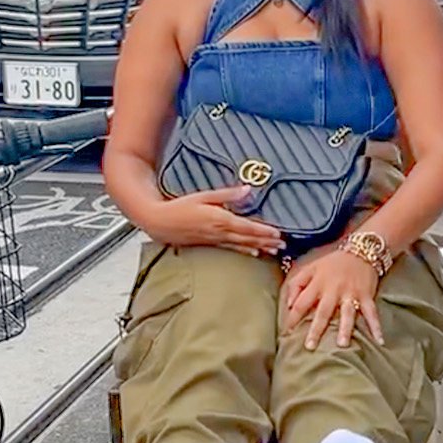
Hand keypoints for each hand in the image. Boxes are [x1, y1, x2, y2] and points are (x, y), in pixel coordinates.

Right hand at [137, 186, 284, 256]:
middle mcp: (219, 232)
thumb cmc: (178, 207)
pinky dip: (244, 251)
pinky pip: (231, 249)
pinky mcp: (209, 244)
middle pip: (248, 238)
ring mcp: (214, 240)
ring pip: (242, 245)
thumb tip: (247, 189)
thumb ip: (227, 194)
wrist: (159, 222)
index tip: (278, 233)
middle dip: (266, 241)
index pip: (248, 227)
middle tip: (283, 245)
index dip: (264, 231)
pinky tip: (253, 253)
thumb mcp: (204, 195)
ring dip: (259, 248)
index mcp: (220, 219)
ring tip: (274, 251)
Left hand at [281, 248, 383, 348]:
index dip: (293, 317)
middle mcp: (333, 290)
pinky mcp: (366, 295)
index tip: (286, 332)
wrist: (361, 251)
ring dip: (345, 329)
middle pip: (323, 312)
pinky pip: (371, 312)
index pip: (302, 302)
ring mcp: (351, 293)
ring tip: (342, 344)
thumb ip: (296, 284)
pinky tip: (379, 340)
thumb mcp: (311, 268)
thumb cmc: (333, 263)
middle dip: (316, 329)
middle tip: (310, 346)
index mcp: (318, 284)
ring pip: (347, 313)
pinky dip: (376, 326)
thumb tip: (289, 304)